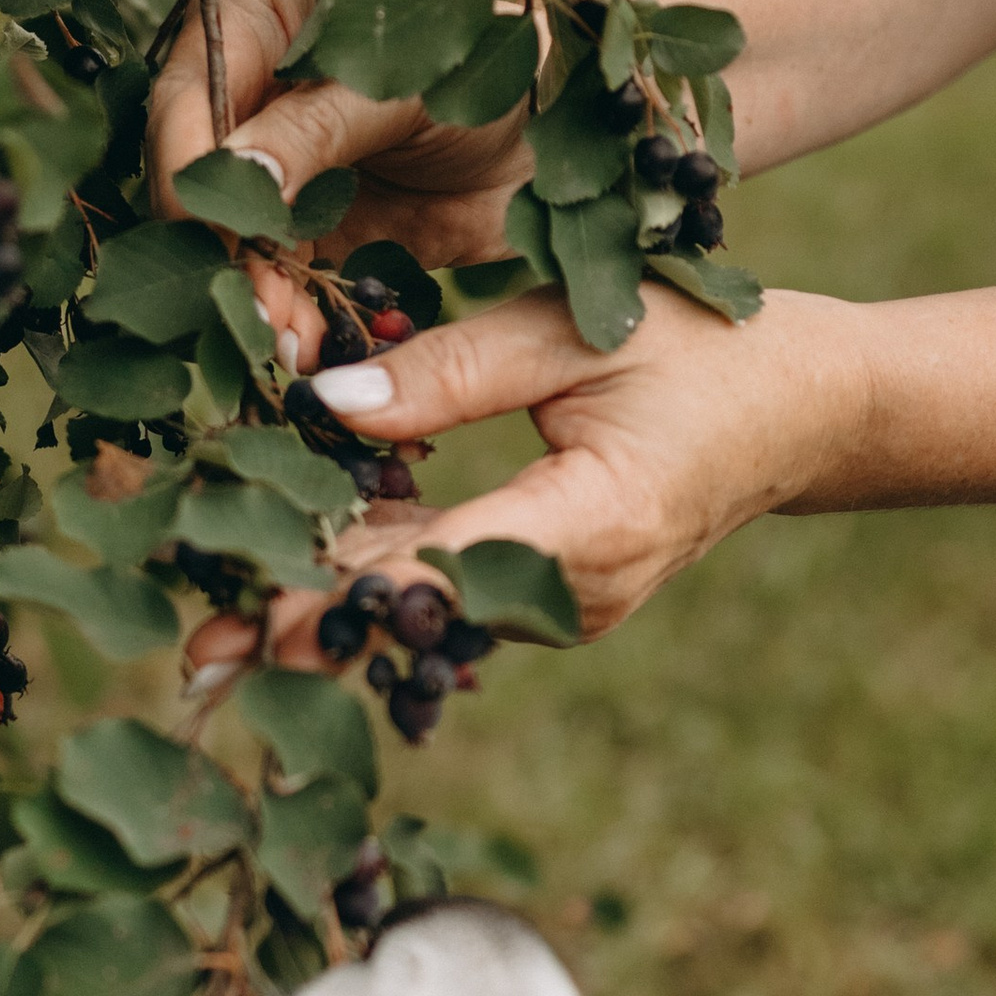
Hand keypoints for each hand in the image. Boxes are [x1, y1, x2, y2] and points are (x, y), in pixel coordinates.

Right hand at [147, 0, 533, 361]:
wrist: (555, 138)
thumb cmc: (487, 71)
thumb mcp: (400, 90)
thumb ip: (313, 129)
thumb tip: (229, 175)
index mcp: (256, 20)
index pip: (188, 96)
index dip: (187, 165)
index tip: (207, 228)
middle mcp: (249, 95)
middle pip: (197, 180)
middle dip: (222, 250)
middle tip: (253, 307)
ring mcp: (275, 172)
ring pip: (231, 243)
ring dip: (254, 299)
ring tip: (289, 346)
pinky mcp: (309, 234)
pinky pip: (281, 283)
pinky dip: (291, 321)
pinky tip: (308, 351)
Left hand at [182, 282, 871, 684]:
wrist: (805, 410)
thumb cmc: (702, 349)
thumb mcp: (574, 332)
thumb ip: (450, 371)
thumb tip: (325, 403)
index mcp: (591, 526)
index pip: (440, 572)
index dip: (337, 598)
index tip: (249, 623)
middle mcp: (573, 593)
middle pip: (413, 614)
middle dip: (299, 633)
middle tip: (190, 663)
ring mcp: (562, 606)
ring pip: (421, 612)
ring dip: (320, 618)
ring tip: (205, 651)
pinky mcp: (547, 596)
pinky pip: (447, 591)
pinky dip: (368, 588)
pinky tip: (278, 591)